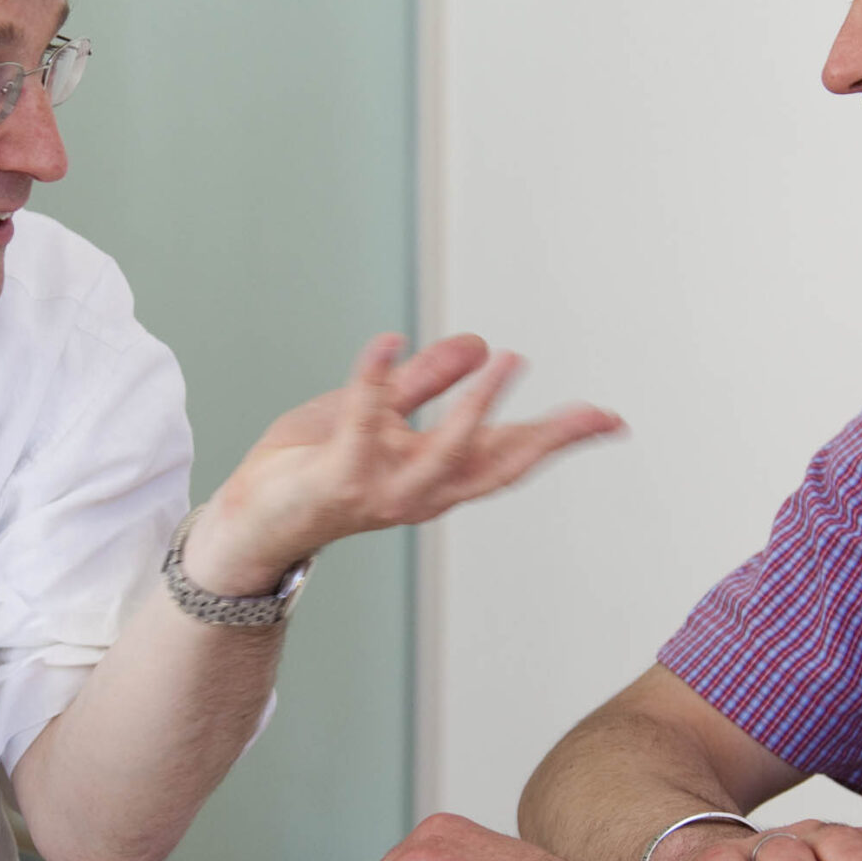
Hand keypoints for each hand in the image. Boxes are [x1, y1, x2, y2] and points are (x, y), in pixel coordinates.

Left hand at [180, 334, 621, 594]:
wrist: (250, 518)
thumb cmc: (313, 467)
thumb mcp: (379, 412)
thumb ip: (425, 380)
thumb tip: (479, 343)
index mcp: (436, 474)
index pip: (509, 452)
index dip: (560, 436)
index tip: (611, 420)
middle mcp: (421, 491)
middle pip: (497, 465)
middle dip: (546, 438)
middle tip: (591, 413)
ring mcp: (383, 490)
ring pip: (444, 453)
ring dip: (476, 407)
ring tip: (503, 361)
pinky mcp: (340, 478)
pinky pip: (361, 423)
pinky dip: (374, 382)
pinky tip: (385, 343)